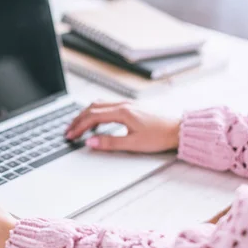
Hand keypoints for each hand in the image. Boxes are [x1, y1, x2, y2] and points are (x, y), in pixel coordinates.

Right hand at [65, 101, 180, 152]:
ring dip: (85, 114)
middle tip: (68, 131)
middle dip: (78, 120)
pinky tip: (95, 120)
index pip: (92, 117)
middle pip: (92, 108)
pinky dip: (95, 112)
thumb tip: (90, 142)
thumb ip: (110, 143)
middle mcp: (123, 104)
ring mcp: (127, 104)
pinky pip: (107, 105)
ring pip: (99, 105)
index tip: (70, 136)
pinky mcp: (131, 107)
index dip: (79, 127)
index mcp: (122, 112)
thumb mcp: (133, 143)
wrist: (179, 129)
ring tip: (77, 125)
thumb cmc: (160, 136)